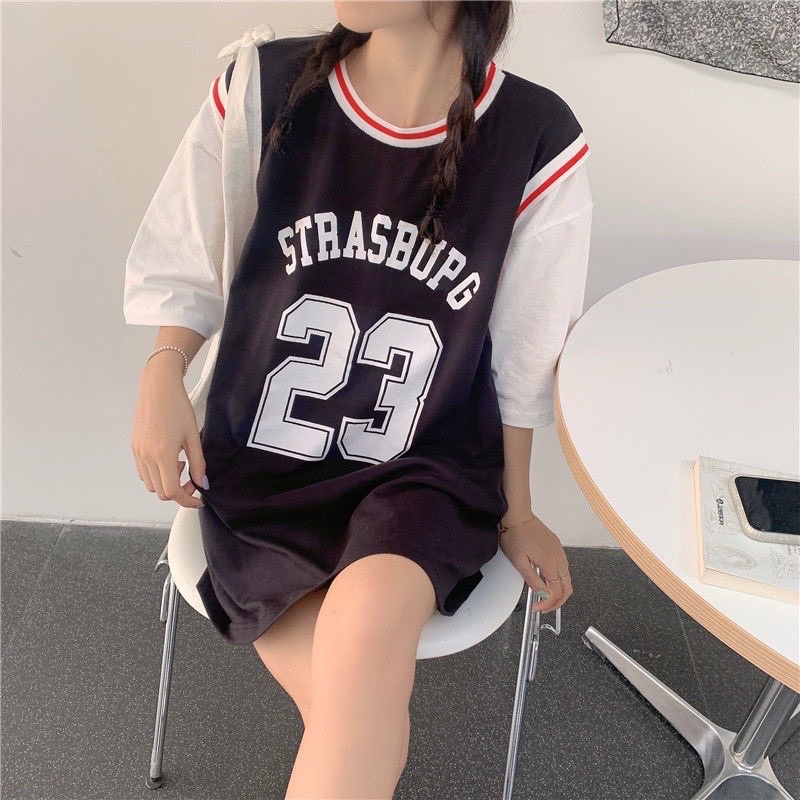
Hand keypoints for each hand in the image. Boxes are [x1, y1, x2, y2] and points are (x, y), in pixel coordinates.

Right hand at [131, 359, 205, 508]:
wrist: (158, 388)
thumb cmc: (178, 408)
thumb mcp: (193, 436)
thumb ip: (198, 463)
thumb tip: (203, 484)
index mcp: (163, 455)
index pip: (172, 492)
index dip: (186, 500)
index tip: (198, 498)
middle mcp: (146, 457)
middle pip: (160, 492)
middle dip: (178, 491)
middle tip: (191, 477)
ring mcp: (138, 453)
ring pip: (151, 484)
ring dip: (166, 482)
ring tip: (180, 463)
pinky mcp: (134, 447)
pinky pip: (144, 472)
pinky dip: (157, 474)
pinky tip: (169, 458)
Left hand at [498, 513, 572, 612]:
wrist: (518, 515)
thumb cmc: (515, 536)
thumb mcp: (519, 561)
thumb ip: (532, 580)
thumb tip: (543, 594)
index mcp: (550, 563)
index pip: (556, 592)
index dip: (548, 603)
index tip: (537, 607)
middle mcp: (559, 558)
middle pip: (567, 588)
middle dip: (558, 602)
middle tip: (544, 607)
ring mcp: (559, 551)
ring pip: (567, 578)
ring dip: (559, 591)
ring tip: (545, 596)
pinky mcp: (557, 546)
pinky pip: (563, 567)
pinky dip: (559, 579)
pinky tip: (547, 580)